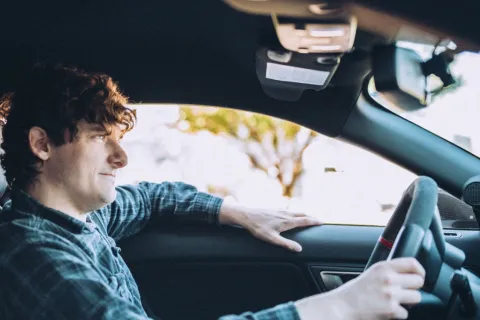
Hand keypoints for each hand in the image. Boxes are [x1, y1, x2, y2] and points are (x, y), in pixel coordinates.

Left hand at [219, 200, 321, 251]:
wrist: (246, 215)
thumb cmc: (258, 227)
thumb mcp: (272, 238)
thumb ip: (286, 244)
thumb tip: (299, 249)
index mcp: (287, 221)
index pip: (304, 220)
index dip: (314, 221)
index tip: (322, 222)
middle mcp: (285, 214)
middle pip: (302, 214)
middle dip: (311, 217)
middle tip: (318, 220)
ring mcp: (280, 210)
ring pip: (295, 211)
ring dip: (303, 214)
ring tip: (307, 217)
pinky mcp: (274, 209)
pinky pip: (288, 210)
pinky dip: (294, 213)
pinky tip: (291, 214)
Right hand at [295, 258, 425, 319]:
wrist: (342, 307)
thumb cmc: (354, 292)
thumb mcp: (371, 274)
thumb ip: (388, 271)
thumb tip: (408, 274)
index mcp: (383, 267)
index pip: (412, 263)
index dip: (420, 270)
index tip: (419, 276)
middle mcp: (389, 278)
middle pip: (419, 281)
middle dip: (414, 288)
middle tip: (406, 292)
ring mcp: (391, 294)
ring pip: (417, 297)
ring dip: (409, 302)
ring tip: (397, 302)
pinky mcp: (391, 310)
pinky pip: (406, 313)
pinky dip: (398, 315)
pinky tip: (387, 311)